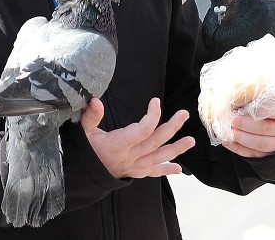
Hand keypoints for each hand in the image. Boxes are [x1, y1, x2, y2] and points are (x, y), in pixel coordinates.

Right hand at [81, 97, 195, 178]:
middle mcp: (129, 156)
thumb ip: (91, 116)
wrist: (83, 175)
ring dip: (176, 149)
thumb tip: (94, 100)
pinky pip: (152, 172)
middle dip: (171, 127)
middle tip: (184, 114)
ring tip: (191, 141)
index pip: (142, 130)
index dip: (152, 115)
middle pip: (155, 141)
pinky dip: (166, 170)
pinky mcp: (134, 172)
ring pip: (158, 157)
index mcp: (118, 144)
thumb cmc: (84, 150)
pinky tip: (178, 170)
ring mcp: (133, 166)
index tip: (155, 101)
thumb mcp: (83, 132)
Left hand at [222, 99, 274, 157]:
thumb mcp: (265, 93)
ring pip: (262, 144)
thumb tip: (236, 96)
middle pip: (268, 128)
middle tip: (233, 120)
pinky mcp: (270, 154)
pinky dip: (239, 148)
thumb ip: (254, 94)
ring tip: (229, 131)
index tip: (249, 107)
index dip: (264, 109)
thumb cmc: (267, 101)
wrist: (274, 118)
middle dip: (247, 125)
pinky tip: (227, 141)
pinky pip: (255, 154)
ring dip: (243, 138)